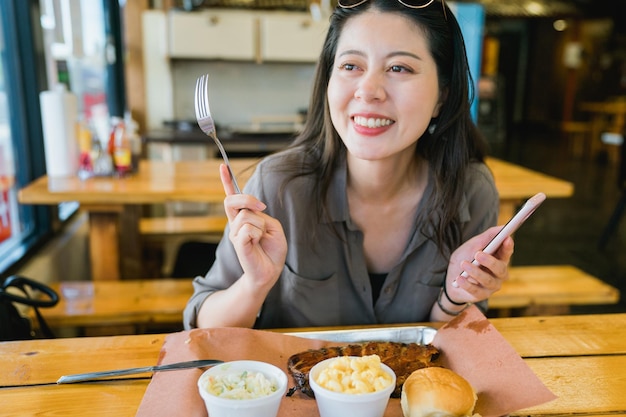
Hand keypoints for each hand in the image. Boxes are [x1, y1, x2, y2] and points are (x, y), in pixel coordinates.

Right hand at [220, 164, 286, 291]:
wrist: (270, 271)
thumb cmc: (272, 250)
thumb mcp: (273, 226)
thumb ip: (261, 215)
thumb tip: (250, 213)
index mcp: (243, 217)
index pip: (232, 197)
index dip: (227, 181)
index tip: (222, 166)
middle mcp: (236, 223)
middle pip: (233, 200)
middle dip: (247, 198)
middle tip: (262, 207)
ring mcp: (235, 233)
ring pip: (247, 215)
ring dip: (260, 225)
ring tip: (261, 238)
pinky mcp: (238, 243)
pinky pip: (248, 228)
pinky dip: (258, 234)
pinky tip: (257, 243)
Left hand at [445, 226, 513, 303]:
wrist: (452, 279)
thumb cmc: (466, 259)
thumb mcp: (472, 245)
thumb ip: (486, 237)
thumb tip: (502, 227)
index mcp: (499, 259)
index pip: (507, 253)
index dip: (508, 246)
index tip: (506, 238)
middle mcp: (499, 274)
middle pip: (500, 268)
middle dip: (490, 261)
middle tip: (478, 254)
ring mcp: (491, 286)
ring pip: (487, 280)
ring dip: (475, 272)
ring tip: (464, 264)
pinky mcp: (481, 295)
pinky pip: (475, 290)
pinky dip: (466, 283)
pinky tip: (459, 278)